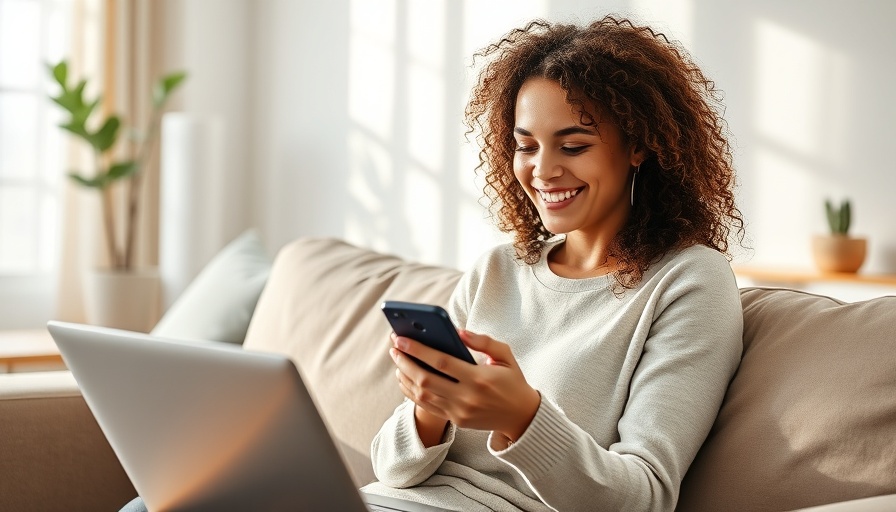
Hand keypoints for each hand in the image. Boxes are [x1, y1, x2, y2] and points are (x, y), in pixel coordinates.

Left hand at [390, 329, 540, 444]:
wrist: (522, 416)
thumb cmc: (512, 380)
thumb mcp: (505, 355)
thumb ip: (483, 340)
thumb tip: (458, 331)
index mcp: (480, 378)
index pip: (441, 362)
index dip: (418, 350)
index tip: (400, 338)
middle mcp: (467, 397)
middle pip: (426, 379)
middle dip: (405, 362)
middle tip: (394, 347)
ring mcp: (459, 411)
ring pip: (422, 395)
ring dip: (405, 376)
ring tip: (397, 360)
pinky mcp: (456, 421)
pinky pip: (426, 407)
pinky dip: (411, 392)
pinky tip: (405, 378)